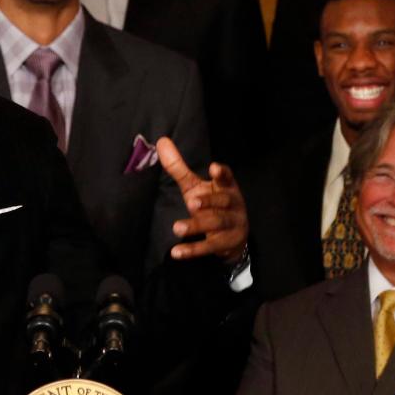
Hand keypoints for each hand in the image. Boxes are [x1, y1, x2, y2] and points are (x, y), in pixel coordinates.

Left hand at [157, 137, 248, 262]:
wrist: (233, 237)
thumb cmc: (211, 204)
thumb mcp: (195, 186)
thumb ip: (179, 167)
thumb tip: (161, 142)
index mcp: (226, 187)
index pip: (227, 178)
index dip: (222, 173)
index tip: (214, 168)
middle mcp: (232, 205)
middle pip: (222, 202)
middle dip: (208, 202)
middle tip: (192, 202)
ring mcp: (231, 225)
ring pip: (216, 224)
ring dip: (197, 226)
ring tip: (177, 228)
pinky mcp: (225, 244)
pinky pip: (208, 247)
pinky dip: (193, 250)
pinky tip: (176, 253)